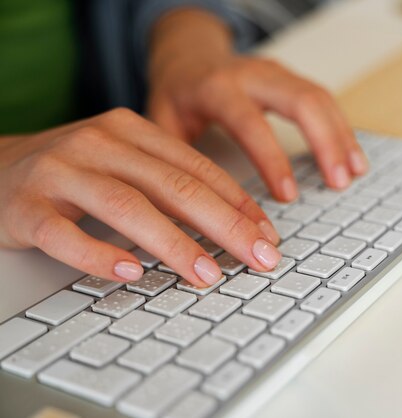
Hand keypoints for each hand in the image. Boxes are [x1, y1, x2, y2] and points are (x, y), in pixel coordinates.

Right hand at [0, 108, 280, 285]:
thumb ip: (170, 186)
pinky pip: (64, 234)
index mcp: (131, 131)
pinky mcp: (25, 207)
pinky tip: (130, 273)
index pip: (197, 168)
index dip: (238, 203)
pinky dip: (99, 254)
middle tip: (259, 258)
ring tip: (207, 275)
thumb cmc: (73, 172)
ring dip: (173, 244)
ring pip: (126, 206)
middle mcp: (98, 144)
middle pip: (173, 186)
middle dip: (224, 225)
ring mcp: (60, 173)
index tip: (268, 235)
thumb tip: (231, 225)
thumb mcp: (125, 164)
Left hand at [147, 9, 367, 201]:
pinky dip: (342, 127)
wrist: (188, 55)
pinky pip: (324, 99)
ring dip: (342, 136)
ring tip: (355, 172)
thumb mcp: (161, 121)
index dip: (271, 159)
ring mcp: (276, 73)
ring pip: (319, 97)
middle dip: (325, 142)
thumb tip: (188, 207)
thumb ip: (174, 158)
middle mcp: (252, 74)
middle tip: (338, 182)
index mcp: (217, 87)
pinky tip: (352, 155)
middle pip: (301, 100)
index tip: (288, 194)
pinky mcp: (290, 79)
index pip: (250, 122)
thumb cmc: (177, 92)